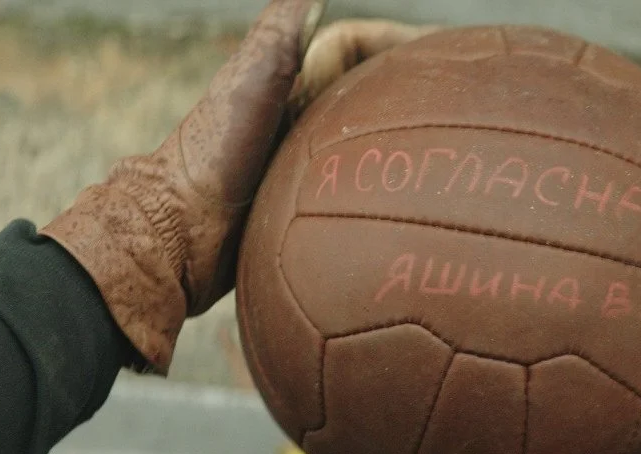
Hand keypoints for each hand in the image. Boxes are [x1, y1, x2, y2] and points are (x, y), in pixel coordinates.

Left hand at [40, 4, 440, 373]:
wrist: (178, 234)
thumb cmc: (210, 156)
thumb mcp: (249, 80)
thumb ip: (281, 33)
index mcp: (291, 80)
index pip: (357, 46)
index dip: (398, 42)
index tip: (446, 51)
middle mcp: (299, 116)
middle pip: (368, 93)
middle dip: (411, 90)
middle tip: (462, 103)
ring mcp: (301, 162)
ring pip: (365, 142)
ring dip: (402, 142)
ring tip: (449, 154)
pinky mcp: (302, 204)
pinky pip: (356, 189)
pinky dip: (383, 190)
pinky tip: (411, 206)